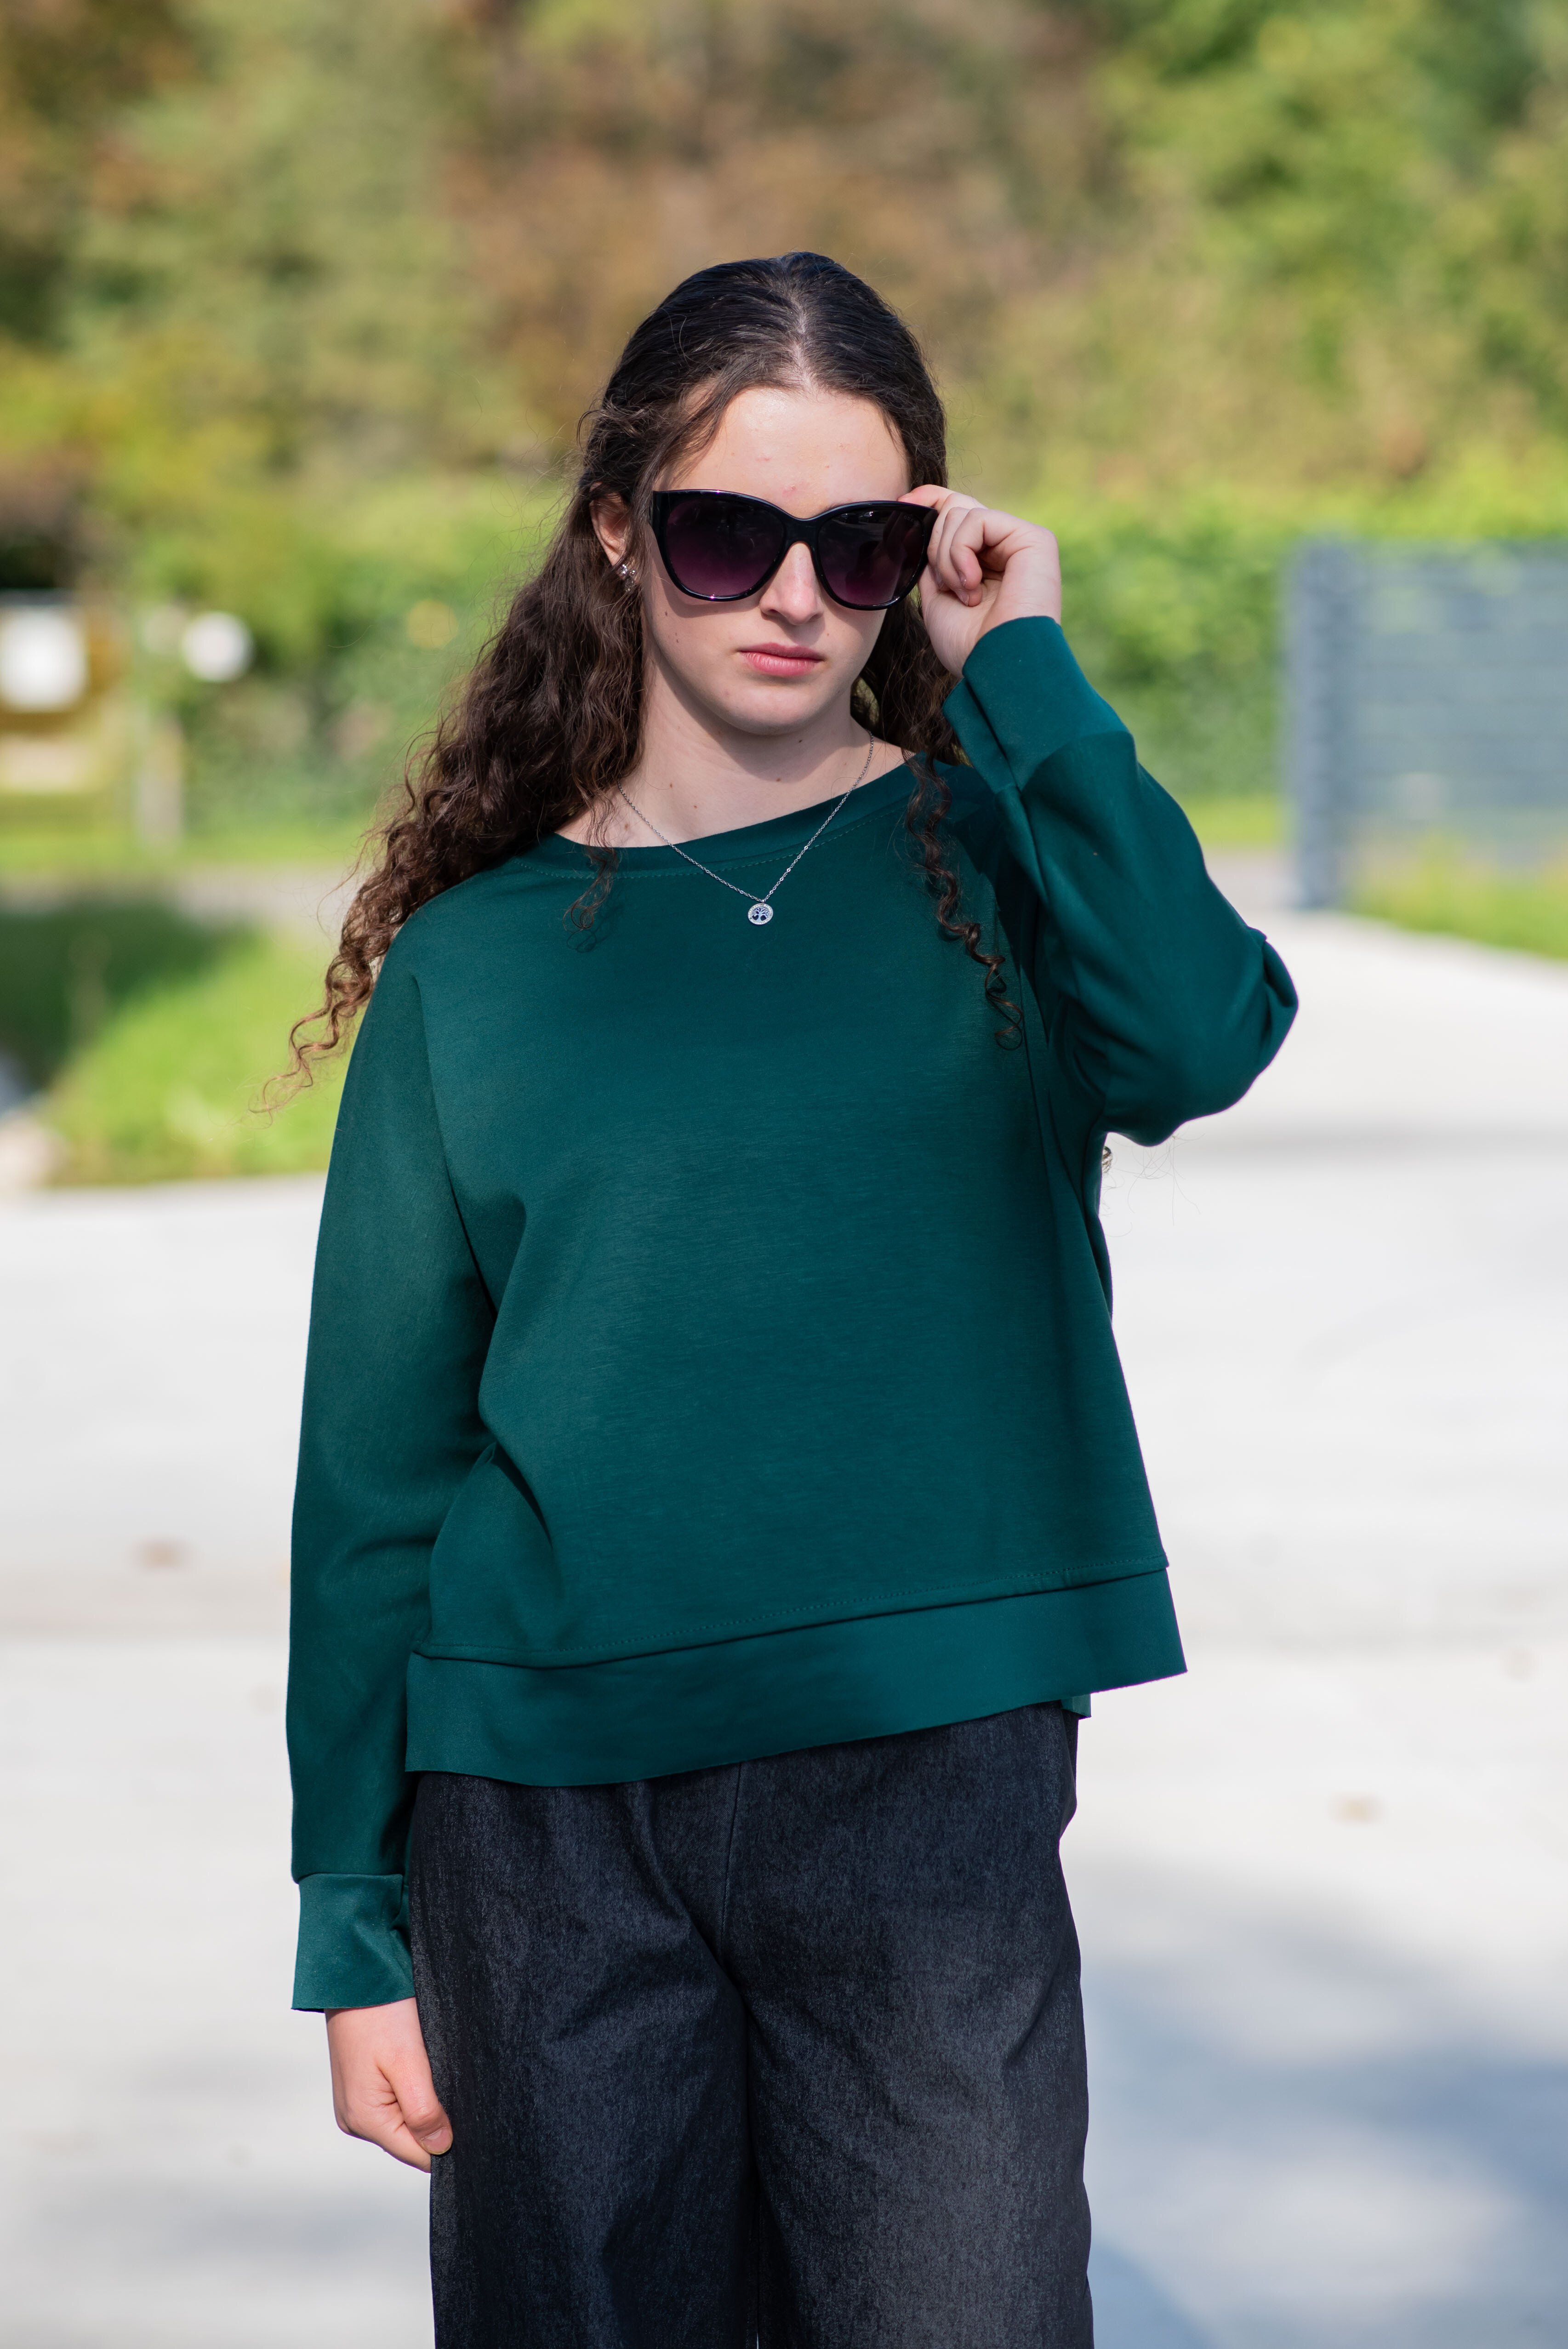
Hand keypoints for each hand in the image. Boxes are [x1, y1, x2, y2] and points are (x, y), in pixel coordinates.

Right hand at [325, 1997, 452, 2170]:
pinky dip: (411, 2090)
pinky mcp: (360, 2089)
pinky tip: (418, 2066)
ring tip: (430, 2068)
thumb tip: (441, 2148)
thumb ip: (424, 2111)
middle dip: (436, 2119)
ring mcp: (355, 2105)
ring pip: (404, 2122)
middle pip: (411, 2139)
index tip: (464, 2114)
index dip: (447, 2141)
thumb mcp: (409, 2062)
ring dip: (423, 2102)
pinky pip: (394, 2104)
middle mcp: (355, 2120)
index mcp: (364, 2120)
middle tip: (446, 2080)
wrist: (355, 1976)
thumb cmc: (379, 2013)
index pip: (418, 2154)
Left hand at [901, 487, 1061, 675]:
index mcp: (986, 561)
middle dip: (934, 545)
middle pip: (955, 507)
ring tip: (964, 593)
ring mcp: (1020, 540)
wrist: (996, 667)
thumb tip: (922, 531)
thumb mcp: (937, 601)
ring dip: (947, 557)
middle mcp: (1005, 547)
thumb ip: (933, 564)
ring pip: (961, 512)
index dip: (928, 500)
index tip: (901, 504)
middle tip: (944, 585)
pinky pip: (978, 520)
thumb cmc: (969, 646)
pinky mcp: (1034, 539)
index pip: (956, 512)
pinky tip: (973, 584)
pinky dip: (961, 552)